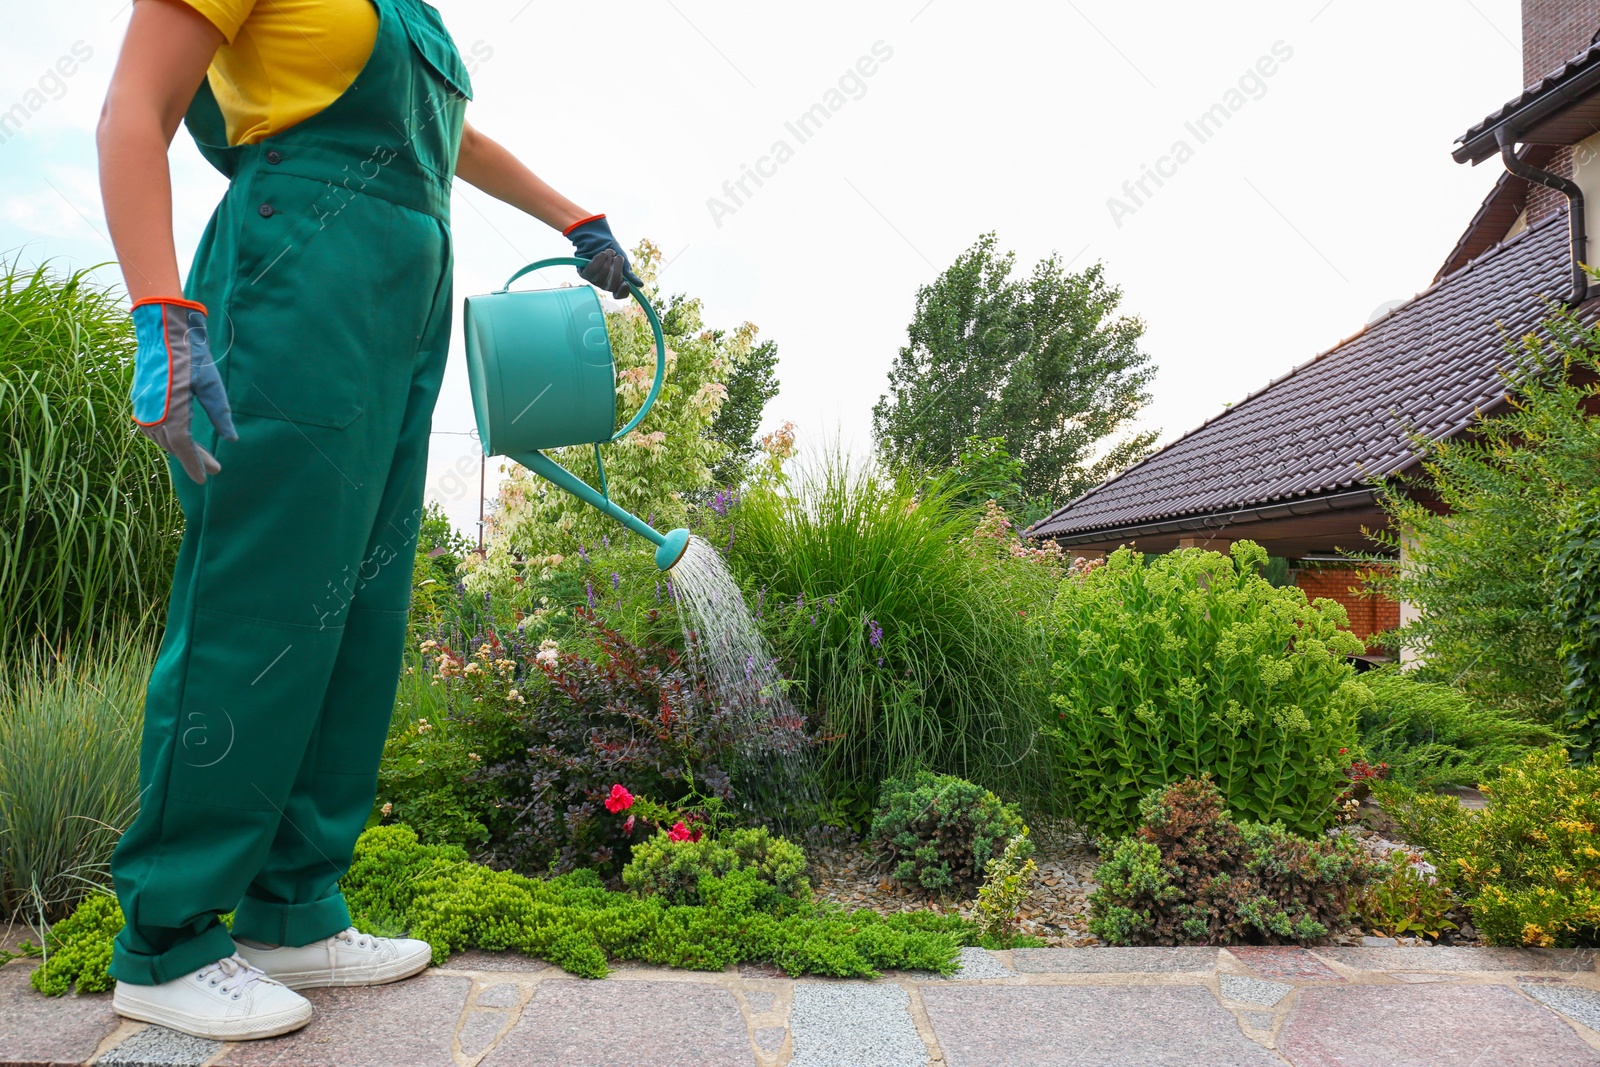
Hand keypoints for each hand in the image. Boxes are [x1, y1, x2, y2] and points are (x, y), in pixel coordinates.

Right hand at [130, 297, 237, 483]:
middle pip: (174, 444)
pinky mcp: (140, 400)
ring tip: (200, 456)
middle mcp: (153, 411)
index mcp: (171, 408)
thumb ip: (220, 413)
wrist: (164, 330)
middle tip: (215, 468)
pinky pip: (153, 427)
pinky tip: (181, 439)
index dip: (194, 463)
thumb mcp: (212, 384)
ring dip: (180, 448)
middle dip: (193, 458)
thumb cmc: (191, 355)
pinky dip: (168, 437)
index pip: (183, 445)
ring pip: (162, 438)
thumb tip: (231, 438)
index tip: (206, 478)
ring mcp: (143, 406)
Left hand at [564, 214, 642, 298]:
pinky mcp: (584, 273)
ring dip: (608, 261)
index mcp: (615, 283)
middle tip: (617, 257)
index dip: (623, 292)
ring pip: (602, 278)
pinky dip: (598, 260)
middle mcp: (604, 284)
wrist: (598, 237)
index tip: (627, 283)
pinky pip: (592, 271)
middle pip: (612, 286)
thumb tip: (640, 285)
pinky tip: (602, 254)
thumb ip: (629, 273)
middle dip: (617, 270)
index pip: (619, 294)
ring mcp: (593, 280)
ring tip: (608, 252)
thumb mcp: (623, 260)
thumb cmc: (612, 250)